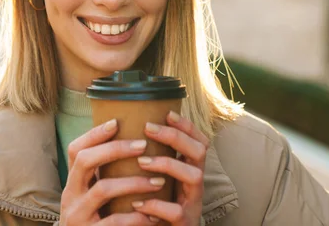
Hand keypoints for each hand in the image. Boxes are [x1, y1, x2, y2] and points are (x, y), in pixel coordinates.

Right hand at [60, 119, 165, 225]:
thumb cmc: (97, 220)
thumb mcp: (93, 196)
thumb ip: (104, 175)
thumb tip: (132, 142)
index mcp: (72, 183)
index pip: (76, 150)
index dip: (94, 134)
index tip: (117, 122)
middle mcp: (69, 196)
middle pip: (85, 161)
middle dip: (115, 149)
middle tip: (143, 145)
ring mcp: (77, 217)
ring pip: (103, 189)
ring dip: (134, 182)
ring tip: (159, 181)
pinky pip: (113, 222)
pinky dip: (136, 217)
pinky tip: (154, 215)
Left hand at [131, 111, 208, 225]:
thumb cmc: (158, 208)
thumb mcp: (159, 182)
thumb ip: (153, 162)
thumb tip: (128, 133)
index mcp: (190, 171)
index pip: (199, 141)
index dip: (186, 125)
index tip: (166, 113)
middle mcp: (196, 185)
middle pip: (200, 151)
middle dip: (175, 136)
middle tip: (148, 128)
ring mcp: (193, 204)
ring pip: (194, 176)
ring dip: (168, 164)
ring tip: (142, 161)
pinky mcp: (185, 223)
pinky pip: (176, 212)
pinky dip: (156, 205)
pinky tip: (137, 202)